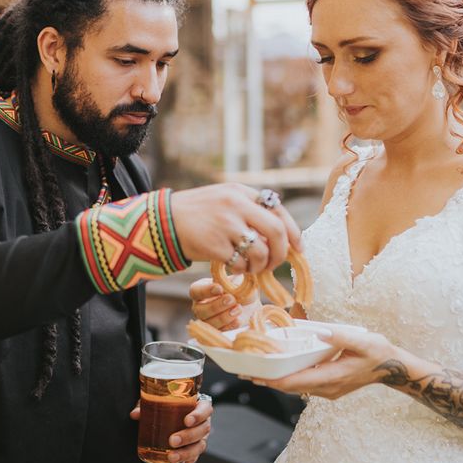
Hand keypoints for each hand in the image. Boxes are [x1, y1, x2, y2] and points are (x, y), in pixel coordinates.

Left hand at [130, 395, 212, 462]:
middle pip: (203, 430)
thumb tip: (135, 414)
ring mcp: (201, 438)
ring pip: (199, 447)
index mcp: (201, 406)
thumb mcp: (164, 400)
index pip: (206, 409)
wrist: (181, 413)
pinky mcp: (195, 450)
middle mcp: (204, 423)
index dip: (198, 415)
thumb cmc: (174, 404)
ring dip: (185, 453)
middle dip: (188, 437)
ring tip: (171, 457)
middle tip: (173, 440)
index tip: (186, 420)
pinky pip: (193, 459)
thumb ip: (151, 404)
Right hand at [171, 183, 301, 272]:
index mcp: (241, 192)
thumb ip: (249, 209)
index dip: (293, 232)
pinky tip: (234, 266)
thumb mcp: (225, 199)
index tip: (298, 248)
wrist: (164, 221)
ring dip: (261, 265)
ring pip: (261, 251)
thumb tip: (280, 233)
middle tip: (276, 263)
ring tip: (252, 267)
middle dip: (282, 252)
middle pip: (276, 231)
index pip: (278, 210)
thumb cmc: (198, 212)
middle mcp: (236, 205)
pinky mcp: (216, 244)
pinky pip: (241, 263)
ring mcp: (226, 224)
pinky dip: (242, 269)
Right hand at [189, 277, 260, 330]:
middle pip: (200, 310)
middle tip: (231, 299)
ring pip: (209, 323)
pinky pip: (220, 331)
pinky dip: (229, 325)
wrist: (248, 301)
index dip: (205, 291)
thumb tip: (235, 271)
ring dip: (224, 316)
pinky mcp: (217, 330)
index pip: (195, 291)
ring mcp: (207, 320)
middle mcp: (200, 306)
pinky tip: (238, 319)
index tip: (219, 288)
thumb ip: (232, 278)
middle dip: (216, 305)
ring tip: (238, 308)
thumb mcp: (236, 279)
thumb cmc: (238, 286)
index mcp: (200, 289)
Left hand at [249, 326, 395, 399]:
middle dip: (270, 380)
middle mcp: (328, 388)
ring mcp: (329, 389)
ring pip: (298, 387)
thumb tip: (320, 331)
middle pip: (293, 386)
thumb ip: (341, 336)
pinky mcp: (330, 386)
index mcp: (333, 376)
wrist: (393, 367)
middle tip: (247, 371)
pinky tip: (281, 369)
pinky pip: (305, 384)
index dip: (276, 379)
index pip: (298, 381)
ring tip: (257, 371)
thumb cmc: (378, 352)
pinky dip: (291, 377)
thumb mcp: (363, 340)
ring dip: (279, 380)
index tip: (257, 375)